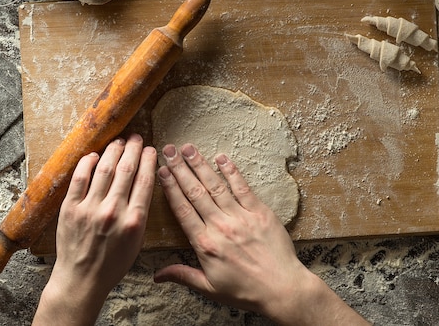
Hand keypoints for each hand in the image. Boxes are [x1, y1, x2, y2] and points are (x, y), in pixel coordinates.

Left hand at [33, 134, 156, 325]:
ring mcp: (90, 208)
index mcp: (134, 220)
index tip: (151, 149)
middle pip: (126, 169)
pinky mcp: (70, 208)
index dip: (149, 160)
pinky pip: (79, 178)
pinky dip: (87, 163)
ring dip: (113, 150)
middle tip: (136, 138)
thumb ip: (140, 212)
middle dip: (133, 149)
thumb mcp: (138, 241)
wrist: (82, 280)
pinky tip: (94, 155)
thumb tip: (143, 183)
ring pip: (104, 169)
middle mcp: (113, 211)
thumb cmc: (113, 263)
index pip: (145, 180)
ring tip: (119, 141)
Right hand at [155, 143, 369, 324]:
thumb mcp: (209, 288)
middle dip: (180, 169)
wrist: (281, 288)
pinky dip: (231, 172)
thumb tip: (157, 276)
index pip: (182, 210)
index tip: (161, 172)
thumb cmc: (245, 291)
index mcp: (204, 244)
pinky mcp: (259, 213)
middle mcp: (220, 226)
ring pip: (215, 186)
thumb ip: (182, 275)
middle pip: (195, 192)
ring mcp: (240, 217)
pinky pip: (242, 188)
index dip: (170, 188)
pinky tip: (221, 158)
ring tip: (189, 148)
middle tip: (169, 150)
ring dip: (200, 165)